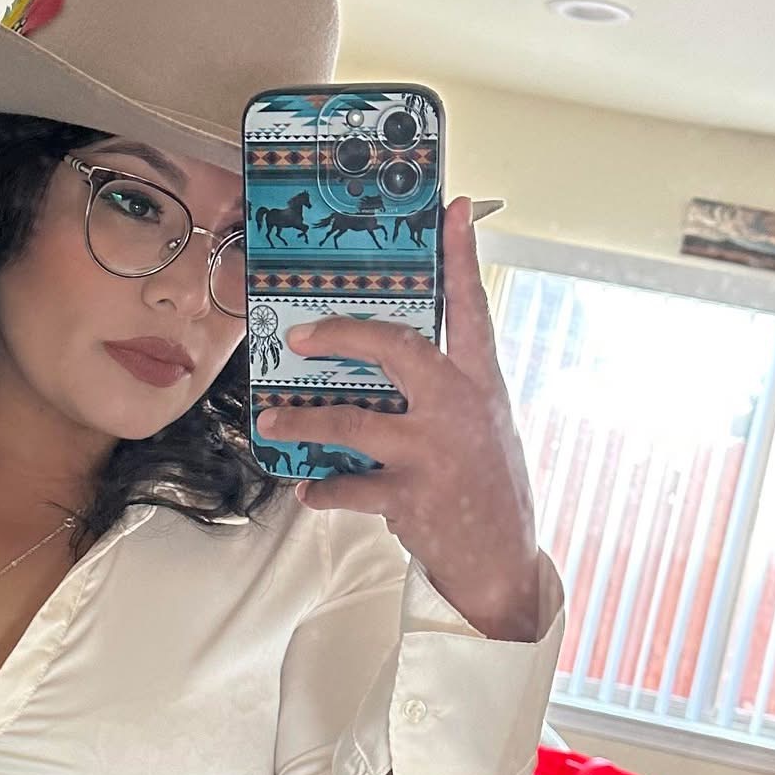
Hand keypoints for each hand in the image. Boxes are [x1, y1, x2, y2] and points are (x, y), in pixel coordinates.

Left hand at [254, 195, 543, 640]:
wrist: (501, 566)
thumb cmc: (486, 488)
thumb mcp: (481, 427)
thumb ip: (443, 392)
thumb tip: (384, 367)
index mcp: (482, 384)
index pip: (473, 309)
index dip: (463, 257)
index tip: (454, 209)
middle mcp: (460, 408)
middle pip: (396, 348)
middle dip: (342, 335)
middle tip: (300, 334)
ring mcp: (434, 451)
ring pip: (352, 422)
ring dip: (303, 421)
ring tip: (272, 419)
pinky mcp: (410, 494)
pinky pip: (348, 485)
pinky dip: (323, 488)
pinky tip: (309, 489)